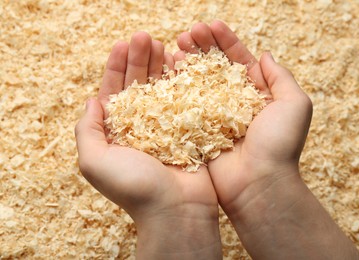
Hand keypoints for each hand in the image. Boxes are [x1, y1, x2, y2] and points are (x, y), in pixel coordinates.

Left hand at [75, 32, 221, 258]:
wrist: (177, 209)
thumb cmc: (134, 187)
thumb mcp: (94, 161)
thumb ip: (87, 130)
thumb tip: (92, 100)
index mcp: (117, 132)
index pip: (114, 93)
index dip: (117, 68)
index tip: (122, 44)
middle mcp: (140, 127)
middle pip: (139, 85)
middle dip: (140, 60)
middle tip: (145, 37)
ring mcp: (166, 126)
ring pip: (162, 89)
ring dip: (160, 66)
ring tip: (162, 44)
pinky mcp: (188, 128)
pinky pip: (184, 99)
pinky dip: (181, 80)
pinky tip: (181, 63)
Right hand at [177, 21, 358, 258]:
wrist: (258, 184)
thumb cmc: (280, 145)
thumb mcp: (294, 104)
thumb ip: (280, 77)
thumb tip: (265, 55)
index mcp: (256, 94)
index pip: (239, 60)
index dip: (225, 41)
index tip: (211, 25)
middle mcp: (233, 102)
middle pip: (214, 67)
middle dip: (202, 47)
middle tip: (188, 32)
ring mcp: (214, 116)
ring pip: (197, 82)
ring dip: (187, 62)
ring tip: (175, 45)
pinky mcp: (197, 130)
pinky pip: (184, 104)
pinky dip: (176, 86)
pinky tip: (167, 70)